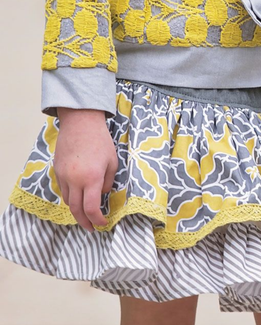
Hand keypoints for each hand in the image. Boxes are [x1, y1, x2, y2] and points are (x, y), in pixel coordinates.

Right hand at [54, 108, 117, 231]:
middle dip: (84, 222)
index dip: (97, 220)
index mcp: (92, 178)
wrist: (81, 123)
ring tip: (86, 212)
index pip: (91, 208)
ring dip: (77, 209)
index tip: (103, 223)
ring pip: (68, 201)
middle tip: (91, 228)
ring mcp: (63, 176)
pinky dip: (71, 196)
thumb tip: (102, 194)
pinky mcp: (57, 171)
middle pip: (76, 210)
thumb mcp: (113, 161)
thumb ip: (108, 181)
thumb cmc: (100, 140)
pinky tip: (79, 194)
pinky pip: (63, 190)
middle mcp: (75, 180)